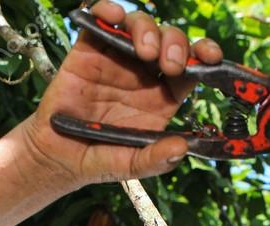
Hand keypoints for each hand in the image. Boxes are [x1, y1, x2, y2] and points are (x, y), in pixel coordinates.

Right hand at [18, 1, 222, 187]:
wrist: (57, 156)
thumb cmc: (99, 158)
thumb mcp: (130, 166)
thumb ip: (155, 159)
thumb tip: (181, 148)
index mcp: (162, 96)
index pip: (192, 68)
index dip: (205, 58)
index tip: (211, 59)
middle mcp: (143, 73)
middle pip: (170, 41)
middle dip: (177, 44)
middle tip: (170, 63)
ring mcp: (116, 58)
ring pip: (140, 26)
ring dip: (148, 29)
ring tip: (144, 50)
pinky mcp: (89, 49)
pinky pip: (101, 19)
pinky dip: (108, 9)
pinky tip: (113, 16)